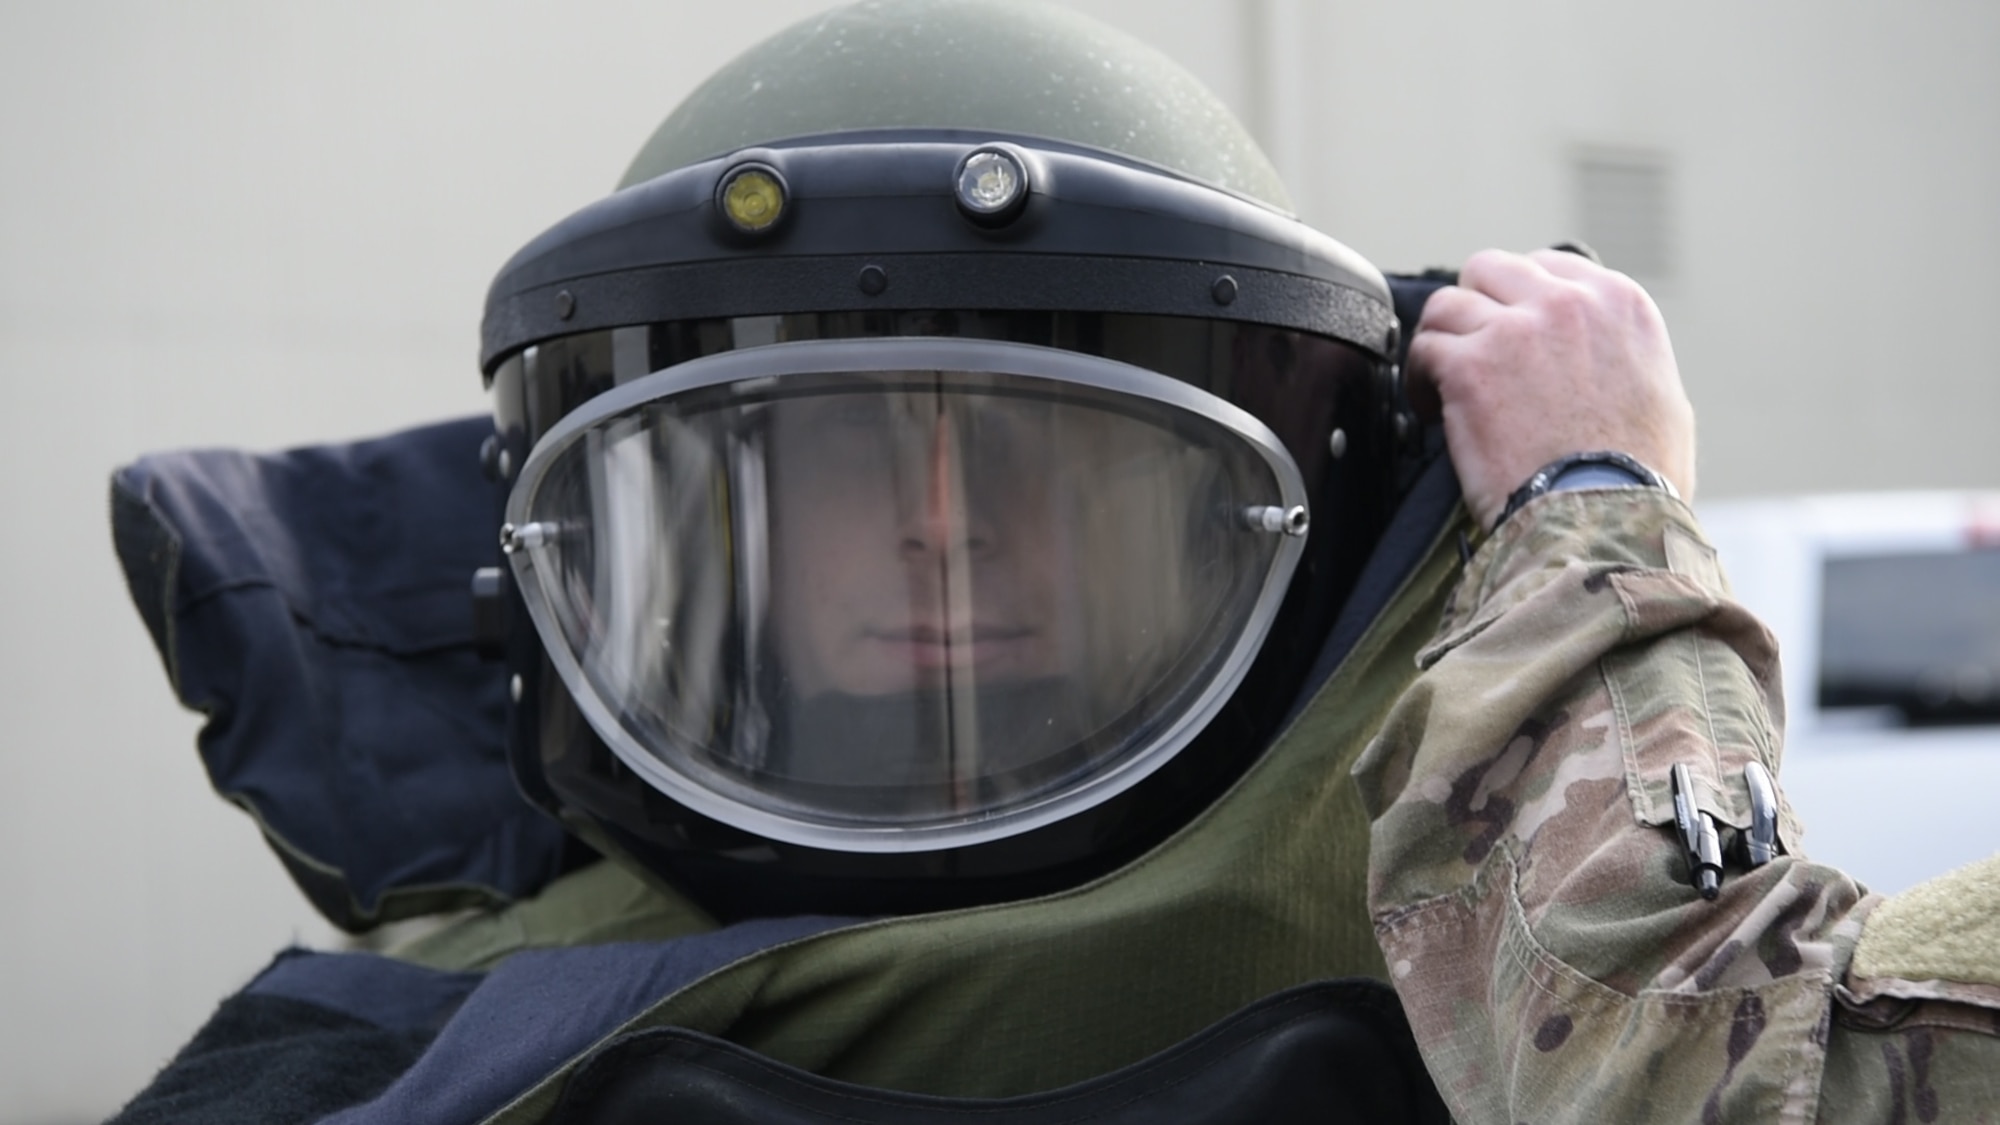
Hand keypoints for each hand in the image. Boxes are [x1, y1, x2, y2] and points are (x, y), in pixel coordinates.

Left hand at [1404, 248, 1695, 530]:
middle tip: (1471, 354)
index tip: (1507, 334)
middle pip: (1491, 270)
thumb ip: (1623, 358)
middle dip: (1475, 309)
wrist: (1603, 519)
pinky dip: (1419, 379)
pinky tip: (1433, 410)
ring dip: (1442, 342)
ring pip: (1448, 303)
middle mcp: (1567, 304)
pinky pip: (1424, 348)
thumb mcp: (1662, 398)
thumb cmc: (1637, 480)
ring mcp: (1514, 330)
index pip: (1548, 266)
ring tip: (1444, 384)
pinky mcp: (1471, 365)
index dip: (1518, 301)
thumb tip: (1602, 360)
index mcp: (1619, 304)